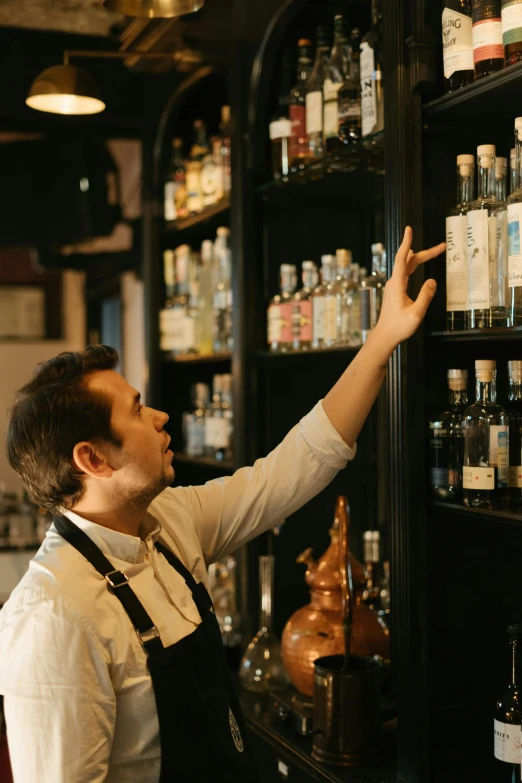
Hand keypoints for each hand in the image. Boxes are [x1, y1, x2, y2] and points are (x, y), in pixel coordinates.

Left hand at [372, 226, 444, 350]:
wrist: (384, 336)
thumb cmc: (399, 327)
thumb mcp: (417, 313)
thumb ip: (425, 296)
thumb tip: (432, 281)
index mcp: (397, 284)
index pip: (402, 259)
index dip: (406, 243)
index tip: (409, 229)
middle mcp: (394, 282)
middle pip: (409, 260)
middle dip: (426, 252)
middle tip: (443, 246)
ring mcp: (394, 285)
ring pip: (407, 266)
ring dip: (421, 258)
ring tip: (436, 251)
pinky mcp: (395, 290)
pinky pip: (406, 273)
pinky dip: (415, 266)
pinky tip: (420, 265)